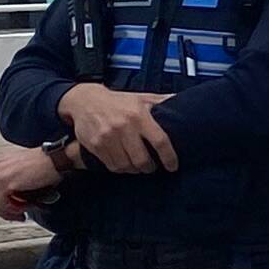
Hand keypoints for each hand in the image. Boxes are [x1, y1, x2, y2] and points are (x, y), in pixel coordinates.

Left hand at [0, 141, 65, 223]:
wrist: (57, 159)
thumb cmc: (48, 165)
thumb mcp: (25, 173)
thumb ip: (14, 184)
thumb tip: (12, 202)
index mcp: (0, 164)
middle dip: (1, 212)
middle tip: (15, 218)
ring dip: (11, 211)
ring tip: (26, 210)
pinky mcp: (5, 182)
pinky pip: (2, 204)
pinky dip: (15, 209)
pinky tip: (28, 205)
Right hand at [60, 85, 180, 173]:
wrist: (85, 100)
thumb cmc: (118, 102)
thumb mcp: (141, 98)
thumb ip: (162, 101)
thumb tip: (183, 100)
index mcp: (139, 115)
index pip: (160, 141)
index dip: (169, 157)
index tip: (173, 166)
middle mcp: (123, 127)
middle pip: (142, 160)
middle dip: (150, 168)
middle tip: (152, 166)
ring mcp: (107, 137)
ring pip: (127, 166)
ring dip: (135, 170)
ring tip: (138, 166)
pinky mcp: (95, 145)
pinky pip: (112, 166)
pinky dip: (121, 168)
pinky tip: (124, 163)